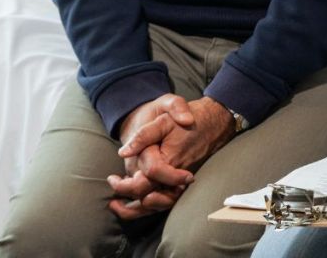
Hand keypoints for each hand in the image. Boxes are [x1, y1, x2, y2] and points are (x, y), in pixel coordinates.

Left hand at [108, 97, 234, 219]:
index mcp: (170, 159)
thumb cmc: (187, 118)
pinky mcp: (183, 181)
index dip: (126, 183)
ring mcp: (181, 179)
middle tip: (112, 185)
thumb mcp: (165, 118)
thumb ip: (144, 135)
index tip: (111, 178)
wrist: (214, 120)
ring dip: (136, 209)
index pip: (147, 178)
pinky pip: (166, 200)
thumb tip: (123, 152)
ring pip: (158, 203)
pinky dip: (151, 206)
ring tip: (117, 205)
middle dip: (127, 194)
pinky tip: (137, 203)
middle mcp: (176, 173)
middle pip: (149, 195)